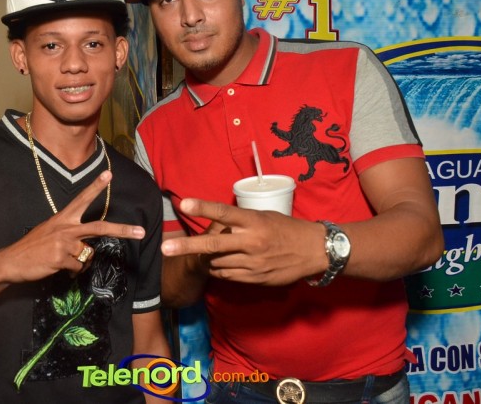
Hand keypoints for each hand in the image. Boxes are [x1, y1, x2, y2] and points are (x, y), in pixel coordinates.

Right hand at [0, 171, 144, 283]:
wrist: (11, 261)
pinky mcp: (61, 258)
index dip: (96, 186)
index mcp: (63, 218)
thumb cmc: (33, 247)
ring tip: (62, 262)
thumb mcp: (50, 232)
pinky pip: (77, 268)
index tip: (109, 174)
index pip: (82, 198)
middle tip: (142, 232)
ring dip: (79, 263)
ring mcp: (64, 242)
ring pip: (88, 255)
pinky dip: (71, 273)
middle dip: (123, 230)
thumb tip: (87, 246)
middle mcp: (66, 227)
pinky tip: (58, 269)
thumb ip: (70, 234)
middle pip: (100, 228)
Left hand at [161, 198, 323, 285]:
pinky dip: (219, 269)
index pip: (224, 212)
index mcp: (253, 221)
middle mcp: (251, 241)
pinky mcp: (254, 278)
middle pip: (213, 245)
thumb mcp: (265, 216)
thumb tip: (218, 222)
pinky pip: (227, 275)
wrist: (314, 251)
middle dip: (187, 246)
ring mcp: (252, 262)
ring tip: (205, 254)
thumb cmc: (287, 228)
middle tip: (165, 247)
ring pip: (217, 262)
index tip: (184, 203)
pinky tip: (221, 264)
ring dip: (207, 259)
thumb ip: (241, 220)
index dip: (203, 207)